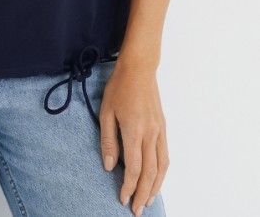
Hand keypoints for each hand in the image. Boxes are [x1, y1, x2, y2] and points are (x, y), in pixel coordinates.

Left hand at [98, 63, 168, 214]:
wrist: (139, 69)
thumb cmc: (119, 87)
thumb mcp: (106, 112)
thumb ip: (108, 140)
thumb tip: (108, 165)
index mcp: (134, 130)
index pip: (133, 168)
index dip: (128, 187)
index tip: (123, 199)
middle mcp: (150, 134)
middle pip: (149, 172)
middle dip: (143, 194)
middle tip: (137, 210)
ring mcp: (159, 131)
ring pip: (161, 167)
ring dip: (155, 187)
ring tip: (149, 200)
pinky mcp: (163, 128)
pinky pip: (165, 155)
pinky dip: (162, 172)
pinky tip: (157, 179)